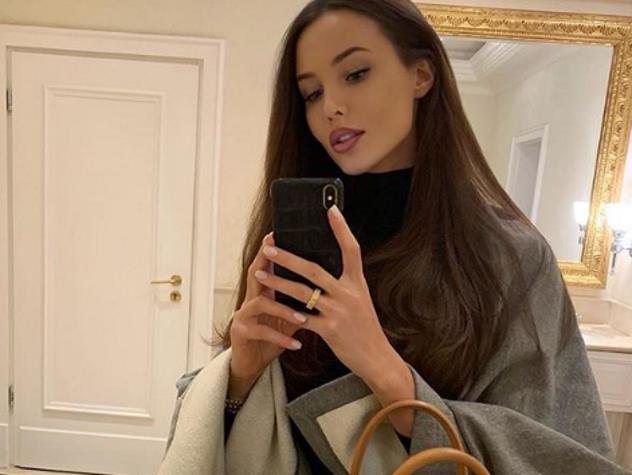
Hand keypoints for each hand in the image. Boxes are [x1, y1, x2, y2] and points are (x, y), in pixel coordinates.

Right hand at [229, 232, 308, 381]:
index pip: (267, 265)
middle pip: (256, 275)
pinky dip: (280, 338)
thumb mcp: (288, 315)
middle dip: (267, 264)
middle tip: (277, 254)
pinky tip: (296, 344)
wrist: (252, 364)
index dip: (270, 249)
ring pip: (261, 304)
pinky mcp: (242, 333)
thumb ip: (300, 298)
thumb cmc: (273, 336)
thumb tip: (326, 281)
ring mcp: (243, 315)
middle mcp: (251, 299)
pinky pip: (262, 332)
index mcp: (264, 291)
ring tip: (303, 317)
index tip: (278, 234)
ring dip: (283, 309)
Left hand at [254, 204, 393, 382]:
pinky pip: (302, 318)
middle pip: (313, 269)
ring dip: (277, 282)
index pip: (351, 249)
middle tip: (269, 246)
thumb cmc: (365, 327)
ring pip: (302, 292)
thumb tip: (320, 268)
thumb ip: (344, 284)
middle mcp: (349, 293)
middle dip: (288, 257)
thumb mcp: (360, 300)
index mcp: (357, 282)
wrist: (377, 357)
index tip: (331, 209)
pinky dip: (287, 312)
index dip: (341, 228)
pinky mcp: (330, 329)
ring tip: (260, 272)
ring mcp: (339, 311)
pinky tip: (271, 305)